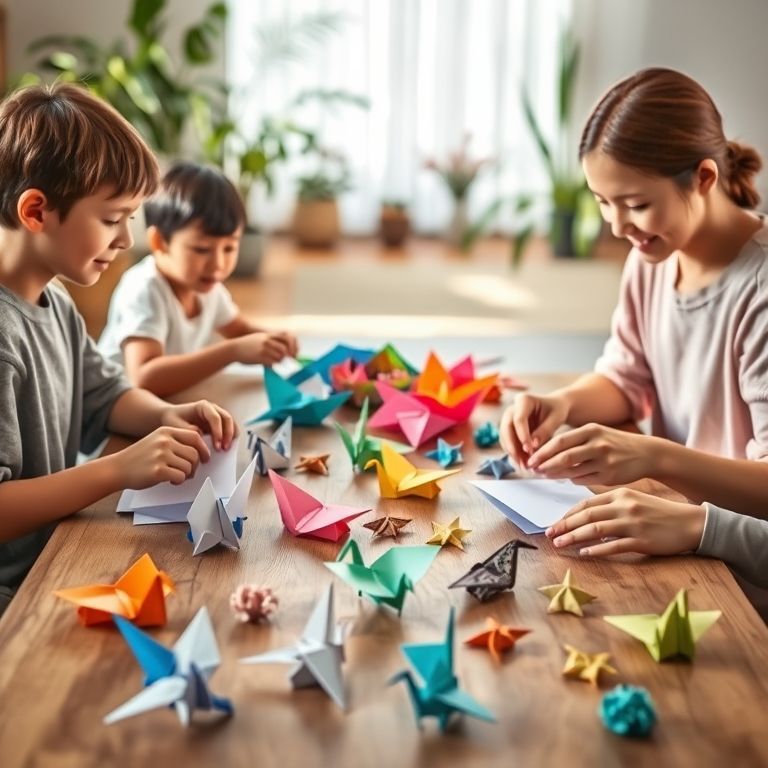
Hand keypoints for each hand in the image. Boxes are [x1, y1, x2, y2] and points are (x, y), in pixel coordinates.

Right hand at [112, 426, 209, 488]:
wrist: (117, 468)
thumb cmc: (140, 457)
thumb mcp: (157, 440)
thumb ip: (176, 442)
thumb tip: (201, 451)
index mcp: (166, 431)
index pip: (195, 436)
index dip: (203, 449)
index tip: (205, 458)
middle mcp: (164, 441)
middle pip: (194, 454)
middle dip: (195, 466)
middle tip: (188, 472)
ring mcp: (160, 455)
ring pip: (189, 467)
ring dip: (186, 475)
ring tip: (176, 476)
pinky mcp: (158, 470)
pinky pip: (180, 477)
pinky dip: (179, 481)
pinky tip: (170, 481)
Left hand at [161, 400, 236, 450]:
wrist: (172, 417)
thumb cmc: (173, 419)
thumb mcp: (176, 425)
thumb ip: (188, 430)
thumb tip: (202, 435)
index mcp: (203, 406)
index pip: (215, 417)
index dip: (218, 432)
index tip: (217, 445)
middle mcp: (213, 409)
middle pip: (227, 418)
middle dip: (228, 434)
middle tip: (224, 449)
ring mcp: (218, 415)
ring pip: (231, 423)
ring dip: (231, 436)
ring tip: (226, 450)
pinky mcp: (219, 423)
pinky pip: (229, 429)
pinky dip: (230, 438)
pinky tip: (226, 448)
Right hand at [233, 331, 296, 365]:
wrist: (233, 348)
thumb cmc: (247, 345)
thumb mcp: (260, 338)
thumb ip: (271, 342)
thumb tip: (283, 351)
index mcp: (269, 335)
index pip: (287, 337)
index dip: (293, 346)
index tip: (294, 353)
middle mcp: (267, 340)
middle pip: (285, 349)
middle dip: (289, 357)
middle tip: (290, 362)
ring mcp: (264, 348)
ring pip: (280, 357)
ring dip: (281, 362)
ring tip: (278, 364)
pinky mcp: (260, 356)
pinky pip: (273, 363)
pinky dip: (275, 366)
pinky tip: (272, 366)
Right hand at [500, 393, 569, 466]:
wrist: (554, 408)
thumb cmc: (557, 410)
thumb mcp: (556, 418)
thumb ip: (545, 430)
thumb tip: (533, 446)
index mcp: (524, 400)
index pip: (518, 419)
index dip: (522, 436)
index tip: (530, 450)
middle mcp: (511, 408)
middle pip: (506, 428)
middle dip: (513, 447)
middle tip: (523, 462)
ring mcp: (508, 419)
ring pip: (504, 437)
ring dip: (513, 452)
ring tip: (525, 466)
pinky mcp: (508, 429)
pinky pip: (507, 442)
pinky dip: (514, 453)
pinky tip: (524, 463)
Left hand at [527, 423, 657, 484]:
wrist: (646, 453)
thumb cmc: (615, 443)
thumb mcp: (597, 433)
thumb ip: (575, 441)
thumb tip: (547, 452)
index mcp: (591, 430)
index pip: (560, 441)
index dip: (543, 451)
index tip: (531, 458)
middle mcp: (597, 444)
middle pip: (564, 456)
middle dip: (545, 464)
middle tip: (532, 469)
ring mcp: (604, 461)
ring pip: (572, 470)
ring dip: (555, 474)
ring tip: (544, 474)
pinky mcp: (609, 475)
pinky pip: (583, 479)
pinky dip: (571, 479)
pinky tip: (566, 478)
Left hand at [546, 487, 706, 556]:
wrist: (691, 523)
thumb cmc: (659, 513)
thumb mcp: (634, 500)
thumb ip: (611, 505)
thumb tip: (585, 515)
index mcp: (620, 495)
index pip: (586, 504)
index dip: (567, 514)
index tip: (554, 523)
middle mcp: (624, 507)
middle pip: (587, 516)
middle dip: (564, 526)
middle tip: (549, 534)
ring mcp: (633, 524)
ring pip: (596, 530)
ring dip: (574, 537)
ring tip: (560, 544)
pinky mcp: (641, 541)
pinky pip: (614, 546)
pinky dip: (597, 550)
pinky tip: (584, 554)